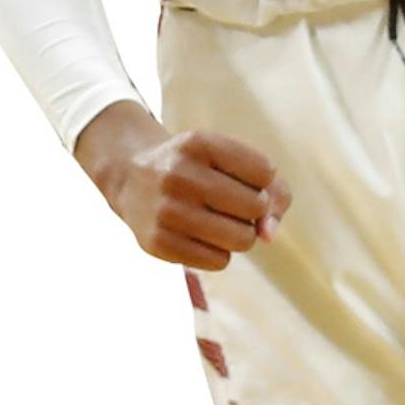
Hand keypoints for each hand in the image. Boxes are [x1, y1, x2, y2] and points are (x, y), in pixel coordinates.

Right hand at [73, 100, 291, 267]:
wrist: (131, 178)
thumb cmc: (196, 170)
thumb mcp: (230, 159)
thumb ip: (273, 191)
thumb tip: (269, 236)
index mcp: (199, 144)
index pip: (264, 171)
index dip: (262, 180)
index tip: (242, 177)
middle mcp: (178, 175)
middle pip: (256, 207)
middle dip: (253, 209)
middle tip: (230, 203)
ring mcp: (165, 210)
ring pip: (242, 239)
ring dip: (240, 234)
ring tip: (220, 222)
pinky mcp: (157, 243)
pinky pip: (219, 261)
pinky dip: (219, 253)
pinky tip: (201, 237)